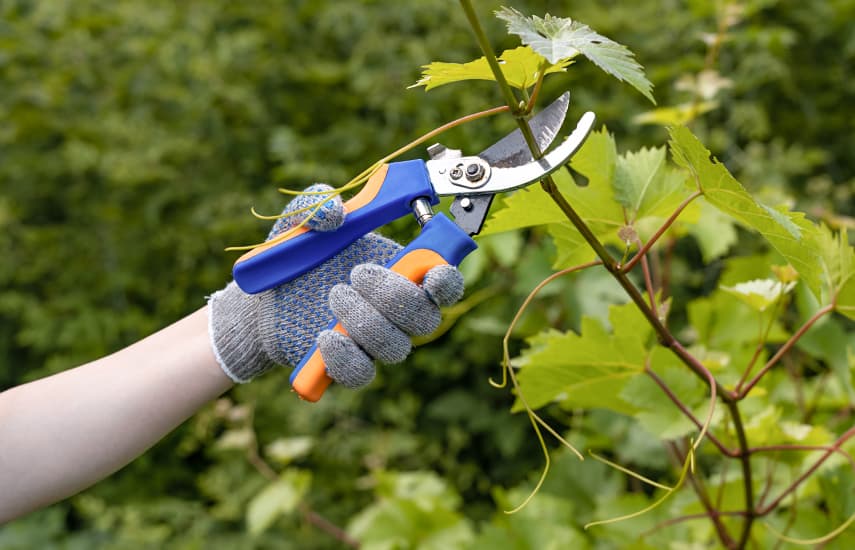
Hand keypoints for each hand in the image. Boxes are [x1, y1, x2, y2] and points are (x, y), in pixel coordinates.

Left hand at [208, 184, 463, 387]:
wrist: (264, 298)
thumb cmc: (296, 257)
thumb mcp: (301, 221)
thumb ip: (318, 205)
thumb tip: (336, 214)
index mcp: (401, 272)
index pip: (444, 284)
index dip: (447, 282)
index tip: (433, 274)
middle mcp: (396, 312)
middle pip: (425, 319)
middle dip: (396, 297)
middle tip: (358, 273)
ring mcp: (373, 342)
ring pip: (395, 347)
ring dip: (366, 321)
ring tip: (334, 294)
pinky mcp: (347, 365)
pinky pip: (361, 374)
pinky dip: (345, 357)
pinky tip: (326, 337)